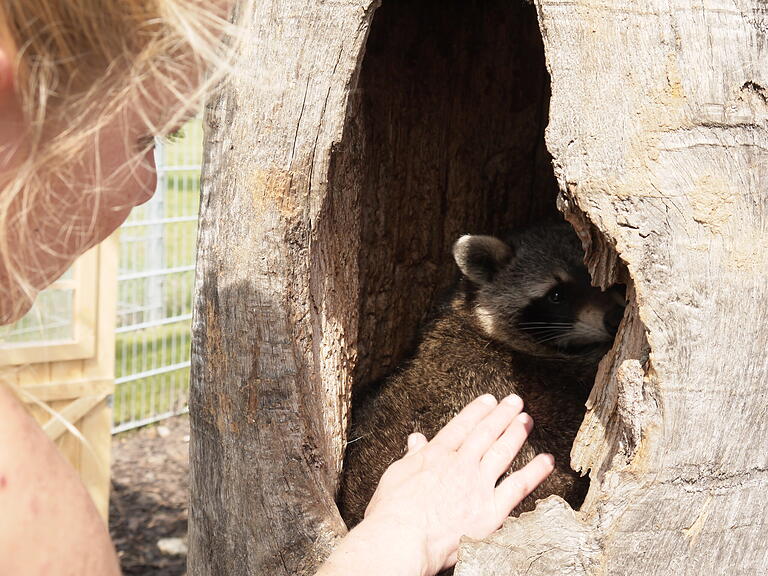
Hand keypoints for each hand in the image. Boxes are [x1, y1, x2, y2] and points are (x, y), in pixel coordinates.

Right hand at [362, 393, 553, 574]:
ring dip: (517, 432)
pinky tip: (546, 460)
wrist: (401, 538)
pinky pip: (518, 487)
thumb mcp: (395, 475)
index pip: (461, 426)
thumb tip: (415, 439)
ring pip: (503, 451)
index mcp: (436, 455)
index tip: (488, 400)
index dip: (477, 411)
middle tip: (515, 401)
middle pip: (486, 432)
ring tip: (527, 420)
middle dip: (502, 414)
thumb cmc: (392, 513)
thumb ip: (411, 456)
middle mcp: (460, 464)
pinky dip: (535, 472)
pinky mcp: (490, 510)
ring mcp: (477, 485)